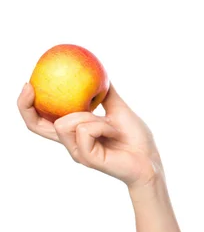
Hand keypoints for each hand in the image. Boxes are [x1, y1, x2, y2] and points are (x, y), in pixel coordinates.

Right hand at [17, 82, 162, 188]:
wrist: (150, 159)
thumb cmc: (136, 138)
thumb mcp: (119, 109)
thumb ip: (107, 94)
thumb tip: (99, 72)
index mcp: (75, 132)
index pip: (41, 120)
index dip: (28, 105)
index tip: (29, 83)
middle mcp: (71, 143)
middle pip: (35, 126)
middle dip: (26, 106)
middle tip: (30, 86)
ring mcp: (77, 151)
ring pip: (66, 123)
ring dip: (91, 117)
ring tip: (111, 125)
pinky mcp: (87, 158)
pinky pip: (85, 130)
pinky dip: (102, 125)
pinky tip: (114, 132)